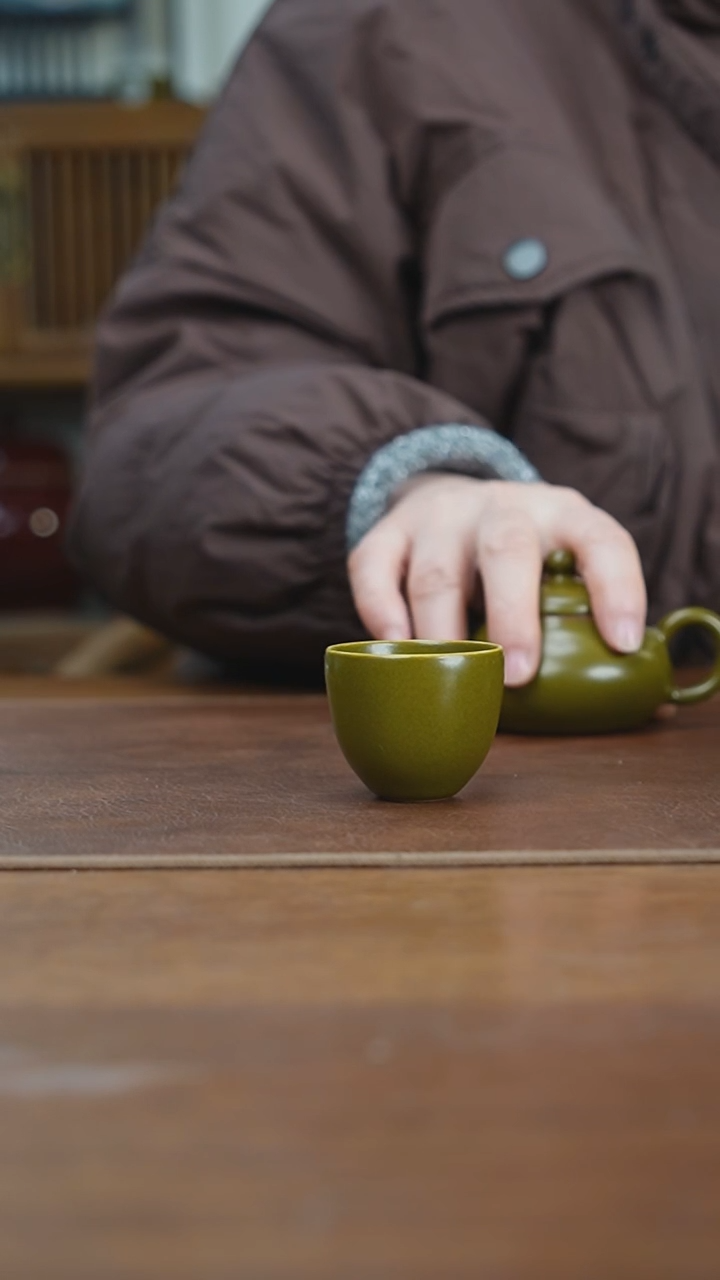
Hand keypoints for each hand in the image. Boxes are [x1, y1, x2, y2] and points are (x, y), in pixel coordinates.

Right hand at [348, 476, 646, 686]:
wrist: (451, 497)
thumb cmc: (524, 559)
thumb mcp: (563, 566)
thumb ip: (588, 619)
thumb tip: (648, 699)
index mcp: (565, 516)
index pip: (601, 541)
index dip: (616, 588)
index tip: (620, 642)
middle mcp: (504, 508)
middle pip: (507, 550)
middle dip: (513, 615)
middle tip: (516, 676)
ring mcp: (442, 516)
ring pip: (437, 569)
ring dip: (443, 630)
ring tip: (448, 676)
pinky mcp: (389, 531)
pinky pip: (373, 565)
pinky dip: (381, 608)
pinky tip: (395, 643)